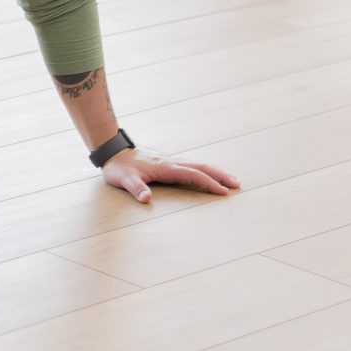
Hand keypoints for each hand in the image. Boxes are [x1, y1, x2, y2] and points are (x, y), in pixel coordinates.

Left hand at [101, 148, 239, 203]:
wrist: (112, 151)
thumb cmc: (118, 167)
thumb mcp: (123, 179)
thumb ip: (135, 188)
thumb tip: (147, 199)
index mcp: (164, 167)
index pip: (191, 175)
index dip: (208, 183)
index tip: (223, 191)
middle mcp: (170, 162)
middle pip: (200, 167)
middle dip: (219, 175)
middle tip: (237, 184)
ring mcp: (170, 162)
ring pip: (197, 165)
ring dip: (214, 171)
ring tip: (230, 179)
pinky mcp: (167, 164)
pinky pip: (191, 166)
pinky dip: (204, 170)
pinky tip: (208, 174)